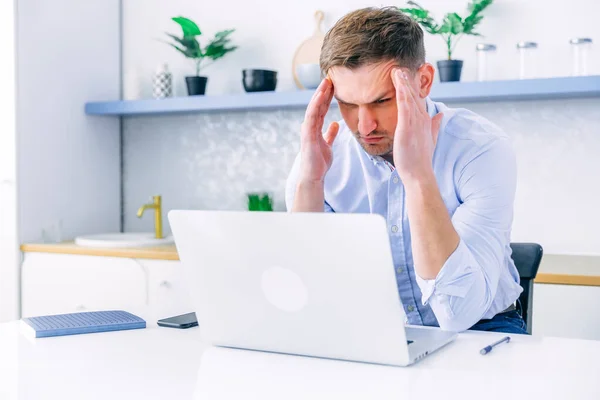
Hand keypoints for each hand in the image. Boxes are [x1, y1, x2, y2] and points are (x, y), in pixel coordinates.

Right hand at [298, 78, 338, 182]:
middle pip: (317, 105)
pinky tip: (321, 96)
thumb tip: (335, 123)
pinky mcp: (307, 134)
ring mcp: (307, 129)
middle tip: (331, 77)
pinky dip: (315, 105)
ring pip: (313, 107)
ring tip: (326, 82)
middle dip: (324, 91)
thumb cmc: (319, 162)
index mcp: (315, 127)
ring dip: (319, 94)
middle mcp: (310, 126)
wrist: (314, 176)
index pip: (322, 108)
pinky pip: (311, 116)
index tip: (334, 85)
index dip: (327, 96)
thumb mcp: (328, 144)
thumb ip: (330, 134)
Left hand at [391, 68, 442, 183]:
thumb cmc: (420, 159)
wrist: (419, 173)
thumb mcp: (429, 139)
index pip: (418, 100)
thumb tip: (441, 115)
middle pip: (414, 95)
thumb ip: (434, 126)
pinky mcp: (407, 126)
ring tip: (397, 69)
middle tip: (401, 66)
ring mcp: (415, 122)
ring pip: (409, 97)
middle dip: (408, 80)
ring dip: (404, 82)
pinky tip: (398, 82)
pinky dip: (402, 92)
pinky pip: (404, 106)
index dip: (412, 87)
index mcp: (425, 121)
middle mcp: (422, 119)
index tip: (407, 74)